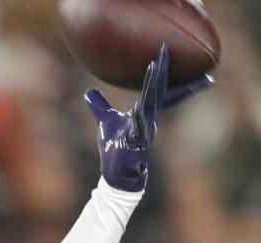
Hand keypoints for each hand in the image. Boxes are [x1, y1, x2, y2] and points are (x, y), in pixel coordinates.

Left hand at [84, 44, 213, 191]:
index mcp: (145, 112)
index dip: (168, 73)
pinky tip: (138, 110)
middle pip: (158, 90)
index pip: (160, 90)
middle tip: (166, 49)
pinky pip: (138, 129)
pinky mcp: (135, 144)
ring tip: (154, 66)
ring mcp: (144, 131)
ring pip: (150, 105)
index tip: (176, 54)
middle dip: (163, 70)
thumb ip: (99, 106)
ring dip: (153, 86)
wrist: (116, 172)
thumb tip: (89, 92)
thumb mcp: (106, 122)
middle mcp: (149, 119)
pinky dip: (138, 120)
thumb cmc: (116, 147)